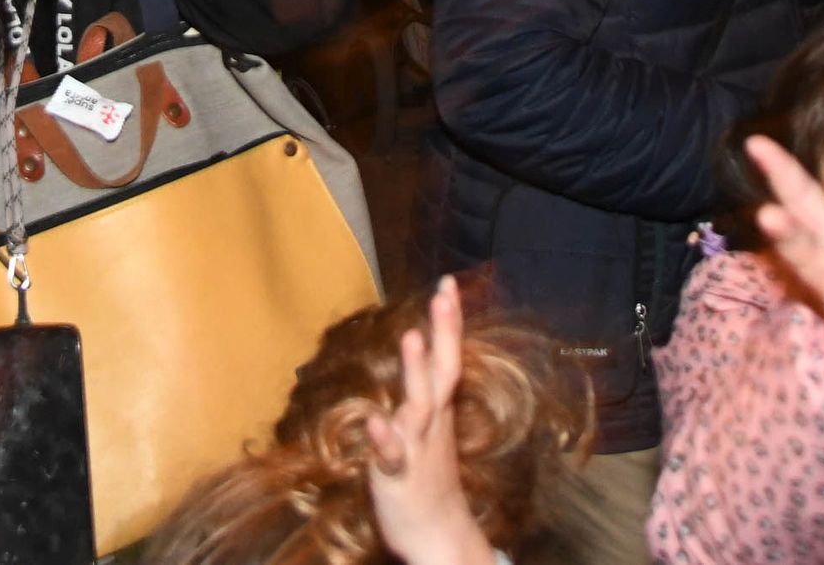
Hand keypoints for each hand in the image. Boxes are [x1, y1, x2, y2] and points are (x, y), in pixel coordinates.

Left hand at [364, 279, 491, 564]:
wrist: (439, 538)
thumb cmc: (430, 482)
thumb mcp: (427, 433)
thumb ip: (420, 398)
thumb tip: (414, 361)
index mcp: (436, 412)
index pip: (446, 358)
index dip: (447, 323)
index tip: (447, 284)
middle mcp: (430, 424)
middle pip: (441, 371)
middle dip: (443, 332)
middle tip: (443, 293)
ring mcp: (416, 448)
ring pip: (418, 406)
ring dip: (416, 373)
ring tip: (412, 337)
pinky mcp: (398, 476)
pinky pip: (392, 456)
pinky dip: (385, 438)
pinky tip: (376, 421)